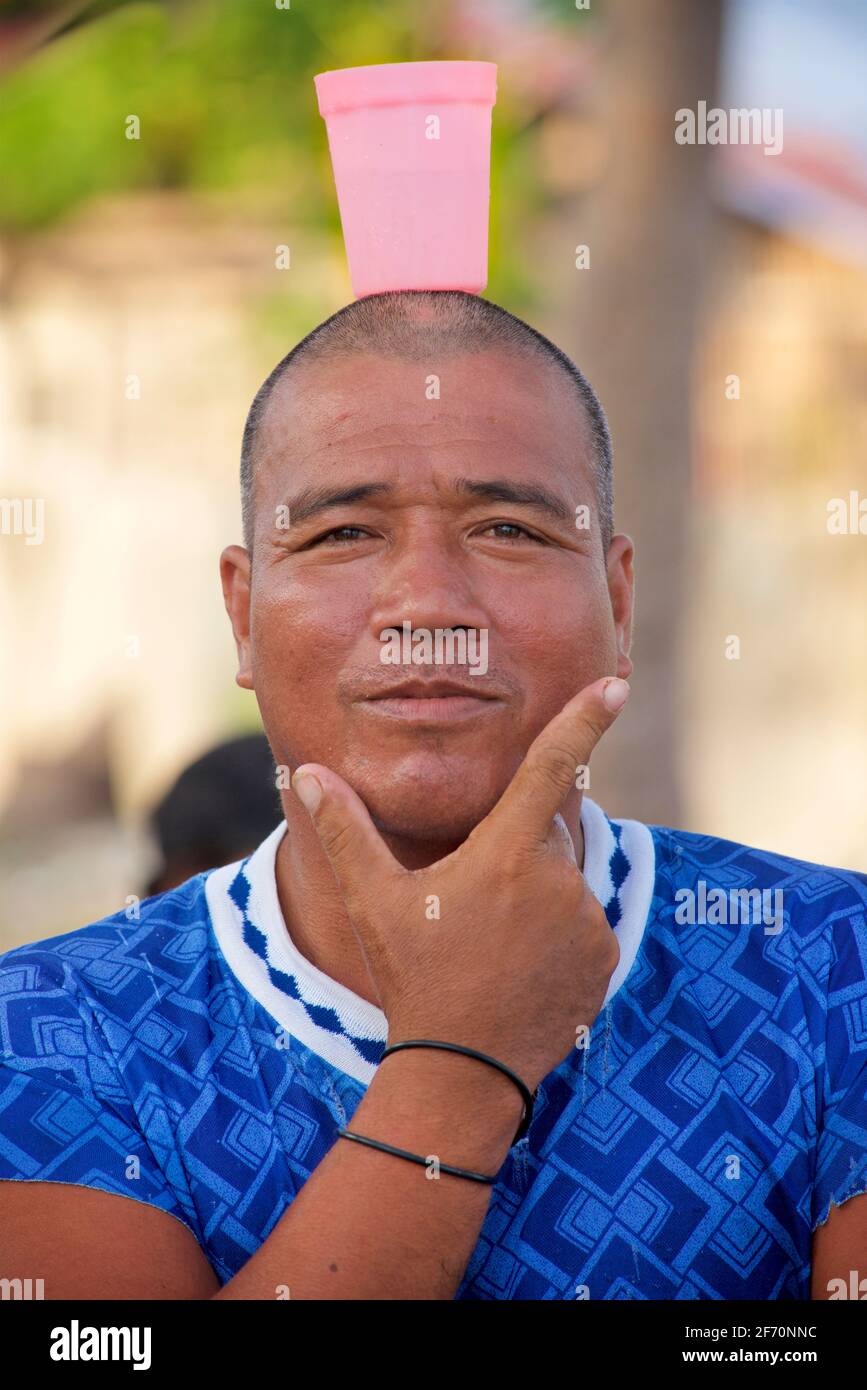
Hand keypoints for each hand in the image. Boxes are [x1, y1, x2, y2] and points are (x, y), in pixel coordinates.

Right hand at [291, 676, 628, 1092]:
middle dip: (517, 847)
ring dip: (535, 893)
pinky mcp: (605, 958)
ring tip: (491, 943)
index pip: (552, 765)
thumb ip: (345, 830)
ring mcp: (588, 922)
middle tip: (474, 901)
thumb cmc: (414, 977)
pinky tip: (518, 967)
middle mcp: (560, 880)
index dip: (585, 719)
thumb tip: (306, 773)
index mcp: (508, 853)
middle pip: (548, 832)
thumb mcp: (374, 902)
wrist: (462, 1069)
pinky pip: (583, 923)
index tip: (616, 683)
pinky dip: (557, 932)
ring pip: (565, 880)